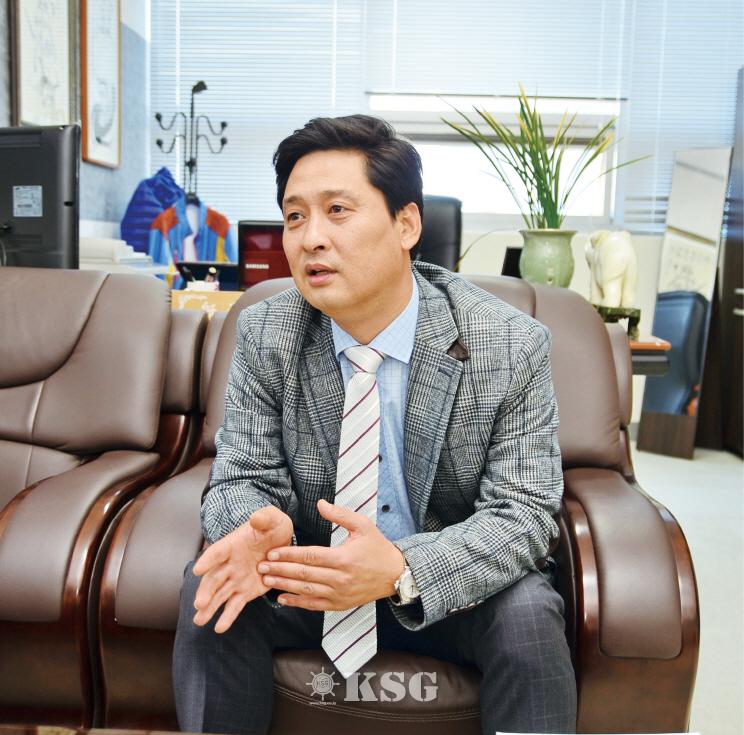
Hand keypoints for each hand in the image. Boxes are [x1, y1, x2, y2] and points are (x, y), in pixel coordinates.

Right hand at [192, 505, 292, 632]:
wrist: (280, 541)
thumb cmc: (272, 527)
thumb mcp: (272, 518)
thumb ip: (264, 518)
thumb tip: (256, 518)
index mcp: (232, 544)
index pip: (218, 552)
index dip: (208, 560)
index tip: (197, 569)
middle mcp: (230, 563)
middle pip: (214, 578)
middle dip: (206, 591)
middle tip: (199, 603)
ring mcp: (236, 579)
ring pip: (220, 595)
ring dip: (210, 608)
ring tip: (199, 621)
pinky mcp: (246, 591)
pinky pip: (235, 605)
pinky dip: (228, 616)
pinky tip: (219, 628)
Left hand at [256, 498, 405, 610]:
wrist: (394, 574)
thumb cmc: (377, 547)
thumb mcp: (363, 525)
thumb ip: (340, 514)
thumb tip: (320, 503)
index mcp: (344, 558)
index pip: (310, 556)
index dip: (289, 555)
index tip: (272, 554)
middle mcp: (340, 578)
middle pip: (304, 575)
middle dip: (280, 571)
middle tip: (261, 567)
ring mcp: (339, 594)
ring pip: (306, 591)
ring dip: (284, 586)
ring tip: (267, 581)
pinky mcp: (339, 605)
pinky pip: (314, 605)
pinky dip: (297, 603)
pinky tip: (282, 599)